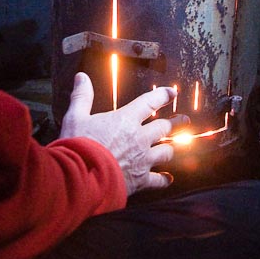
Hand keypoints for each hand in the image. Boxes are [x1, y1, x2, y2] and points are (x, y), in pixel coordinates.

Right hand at [59, 72, 188, 195]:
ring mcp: (142, 159)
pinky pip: (158, 180)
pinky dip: (163, 179)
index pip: (150, 102)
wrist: (82, 178)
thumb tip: (81, 78)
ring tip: (175, 146)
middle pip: (165, 127)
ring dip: (171, 148)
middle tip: (183, 120)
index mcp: (126, 120)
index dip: (163, 95)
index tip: (172, 93)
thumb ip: (82, 96)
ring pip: (166, 151)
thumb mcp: (75, 117)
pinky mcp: (141, 179)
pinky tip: (167, 179)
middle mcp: (139, 138)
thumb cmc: (79, 147)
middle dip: (176, 122)